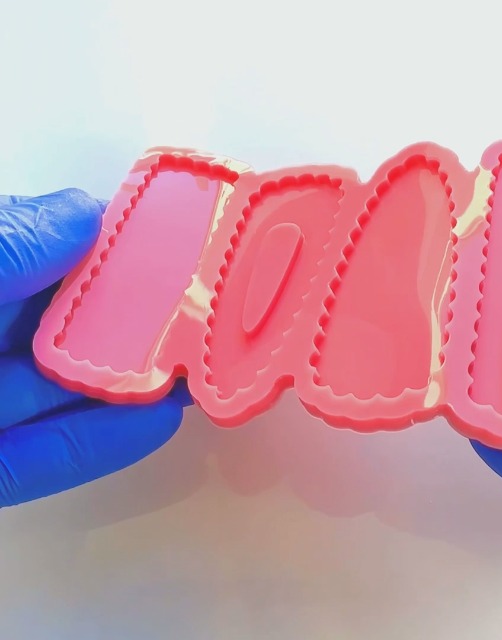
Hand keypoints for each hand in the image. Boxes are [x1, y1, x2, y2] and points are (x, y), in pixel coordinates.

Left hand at [0, 189, 187, 505]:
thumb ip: (13, 244)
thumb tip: (90, 213)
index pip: (48, 261)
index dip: (107, 253)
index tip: (170, 249)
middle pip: (65, 333)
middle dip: (133, 325)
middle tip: (201, 317)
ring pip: (64, 396)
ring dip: (133, 385)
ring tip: (198, 371)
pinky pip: (44, 458)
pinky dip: (100, 443)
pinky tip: (158, 423)